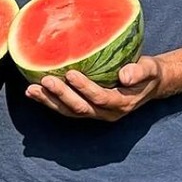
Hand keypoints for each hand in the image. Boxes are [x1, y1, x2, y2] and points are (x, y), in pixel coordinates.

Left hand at [24, 55, 164, 120]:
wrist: (149, 84)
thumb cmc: (148, 73)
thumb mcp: (150, 69)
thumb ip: (139, 72)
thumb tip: (125, 76)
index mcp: (121, 103)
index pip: (100, 98)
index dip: (85, 88)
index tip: (71, 73)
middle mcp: (106, 112)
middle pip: (80, 108)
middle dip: (62, 95)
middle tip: (46, 80)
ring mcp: (94, 112)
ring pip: (69, 111)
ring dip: (49, 101)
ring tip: (31, 90)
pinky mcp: (86, 108)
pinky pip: (65, 108)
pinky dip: (49, 101)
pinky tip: (34, 92)